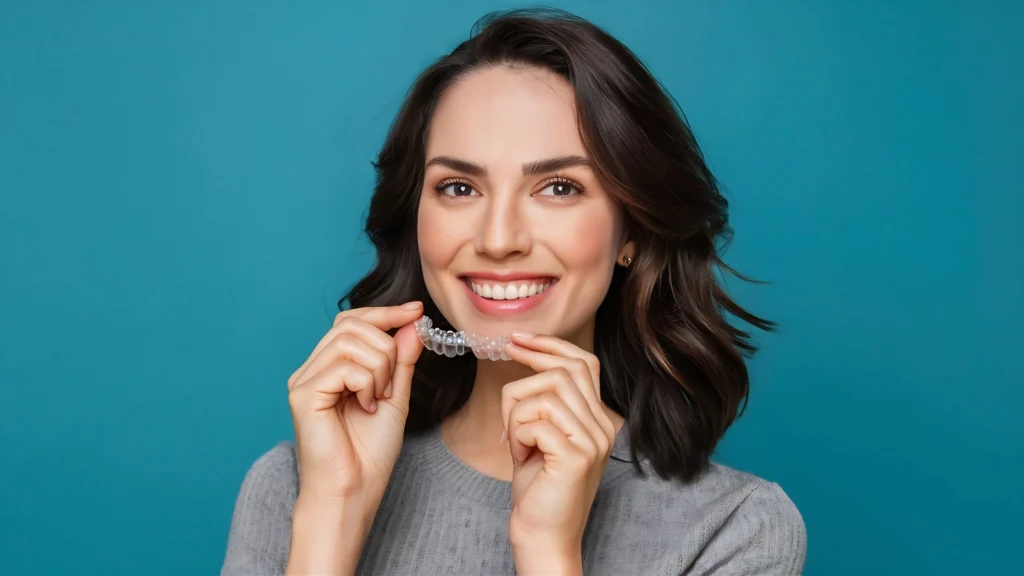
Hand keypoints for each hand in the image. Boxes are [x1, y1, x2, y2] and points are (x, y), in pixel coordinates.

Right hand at [287, 302, 423, 503]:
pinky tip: (365, 407)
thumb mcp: (395, 396)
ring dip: (379, 367)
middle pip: (351, 324)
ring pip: (350, 341)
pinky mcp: (302, 394)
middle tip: (392, 385)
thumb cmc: (369, 453)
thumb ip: (402, 360)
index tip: (417, 312)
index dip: (385, 312)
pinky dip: (366, 383)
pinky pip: (344, 366)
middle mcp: (312, 369)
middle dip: (386, 346)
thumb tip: (413, 322)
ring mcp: (304, 380)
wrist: (353, 491)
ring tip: (378, 398)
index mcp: (331, 368)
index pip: (353, 321)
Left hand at [501, 333, 616, 573]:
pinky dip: (516, 434)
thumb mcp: (540, 436)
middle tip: (504, 355)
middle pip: (565, 371)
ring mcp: (593, 441)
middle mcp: (603, 426)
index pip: (584, 363)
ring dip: (516, 411)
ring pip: (544, 394)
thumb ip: (544, 402)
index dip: (551, 345)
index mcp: (598, 419)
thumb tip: (524, 355)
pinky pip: (535, 421)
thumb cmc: (536, 488)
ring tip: (514, 439)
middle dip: (529, 363)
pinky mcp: (576, 457)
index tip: (519, 340)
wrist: (542, 537)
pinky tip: (518, 455)